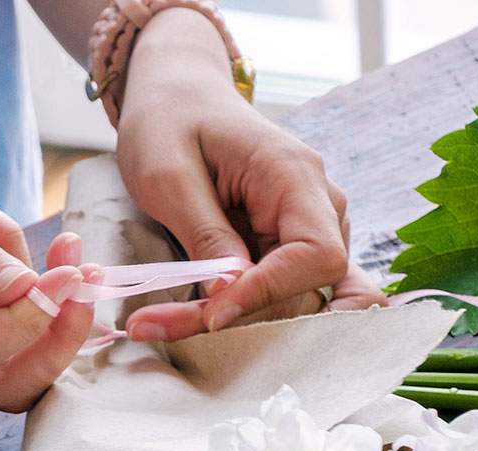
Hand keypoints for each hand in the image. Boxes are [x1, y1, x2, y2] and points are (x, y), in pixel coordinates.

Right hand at [0, 138, 94, 410]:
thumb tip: (26, 291)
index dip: (26, 323)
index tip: (67, 273)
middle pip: (0, 384)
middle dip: (55, 334)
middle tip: (83, 271)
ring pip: (14, 371)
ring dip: (53, 318)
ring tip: (62, 250)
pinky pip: (10, 350)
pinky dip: (36, 309)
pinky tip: (41, 259)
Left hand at [114, 9, 385, 340]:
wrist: (179, 97)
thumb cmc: (171, 121)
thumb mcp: (168, 173)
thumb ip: (205, 235)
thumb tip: (229, 296)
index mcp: (295, 175)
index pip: (317, 255)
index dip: (271, 291)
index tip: (213, 314)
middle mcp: (319, 206)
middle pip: (307, 289)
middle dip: (242, 317)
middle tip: (158, 325)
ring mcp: (312, 230)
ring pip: (292, 301)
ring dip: (235, 322)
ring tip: (162, 322)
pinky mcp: (292, 250)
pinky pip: (278, 295)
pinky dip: (237, 313)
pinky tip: (187, 317)